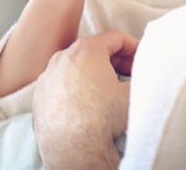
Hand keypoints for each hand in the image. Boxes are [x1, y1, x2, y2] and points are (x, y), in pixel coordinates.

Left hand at [33, 31, 138, 168]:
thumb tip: (147, 76)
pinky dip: (74, 87)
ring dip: (93, 73)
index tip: (142, 57)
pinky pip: (60, 84)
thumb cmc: (102, 117)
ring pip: (75, 67)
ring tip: (109, 89)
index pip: (115, 38)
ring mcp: (47, 75)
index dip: (133, 46)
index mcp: (86, 50)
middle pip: (93, 50)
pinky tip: (86, 103)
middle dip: (115, 60)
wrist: (73, 147)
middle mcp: (62, 57)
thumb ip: (143, 77)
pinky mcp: (39, 94)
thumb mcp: (134, 94)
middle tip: (131, 73)